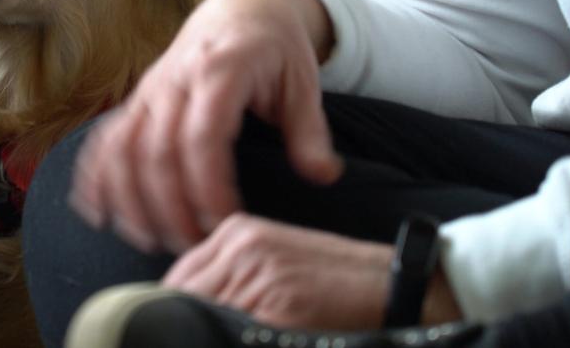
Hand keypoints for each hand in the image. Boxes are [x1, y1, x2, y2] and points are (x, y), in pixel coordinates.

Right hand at [69, 0, 342, 251]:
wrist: (243, 7)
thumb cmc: (276, 48)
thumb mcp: (303, 83)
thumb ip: (310, 132)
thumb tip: (323, 177)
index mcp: (220, 71)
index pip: (202, 136)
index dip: (207, 185)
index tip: (223, 222)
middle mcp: (175, 80)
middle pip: (156, 149)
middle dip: (169, 205)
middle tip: (191, 245)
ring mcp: (150, 89)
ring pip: (122, 147)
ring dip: (129, 198)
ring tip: (149, 239)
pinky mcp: (136, 100)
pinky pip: (105, 138)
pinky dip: (96, 175)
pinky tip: (97, 211)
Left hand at [163, 214, 462, 329]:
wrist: (401, 288)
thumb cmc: (341, 287)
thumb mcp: (277, 269)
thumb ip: (230, 283)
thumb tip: (182, 313)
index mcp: (237, 233)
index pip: (176, 280)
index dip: (167, 313)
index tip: (171, 332)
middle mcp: (241, 245)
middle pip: (178, 295)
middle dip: (179, 324)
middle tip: (187, 339)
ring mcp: (258, 272)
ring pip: (197, 312)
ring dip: (200, 333)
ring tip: (222, 338)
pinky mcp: (279, 305)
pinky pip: (226, 328)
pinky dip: (223, 338)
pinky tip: (238, 340)